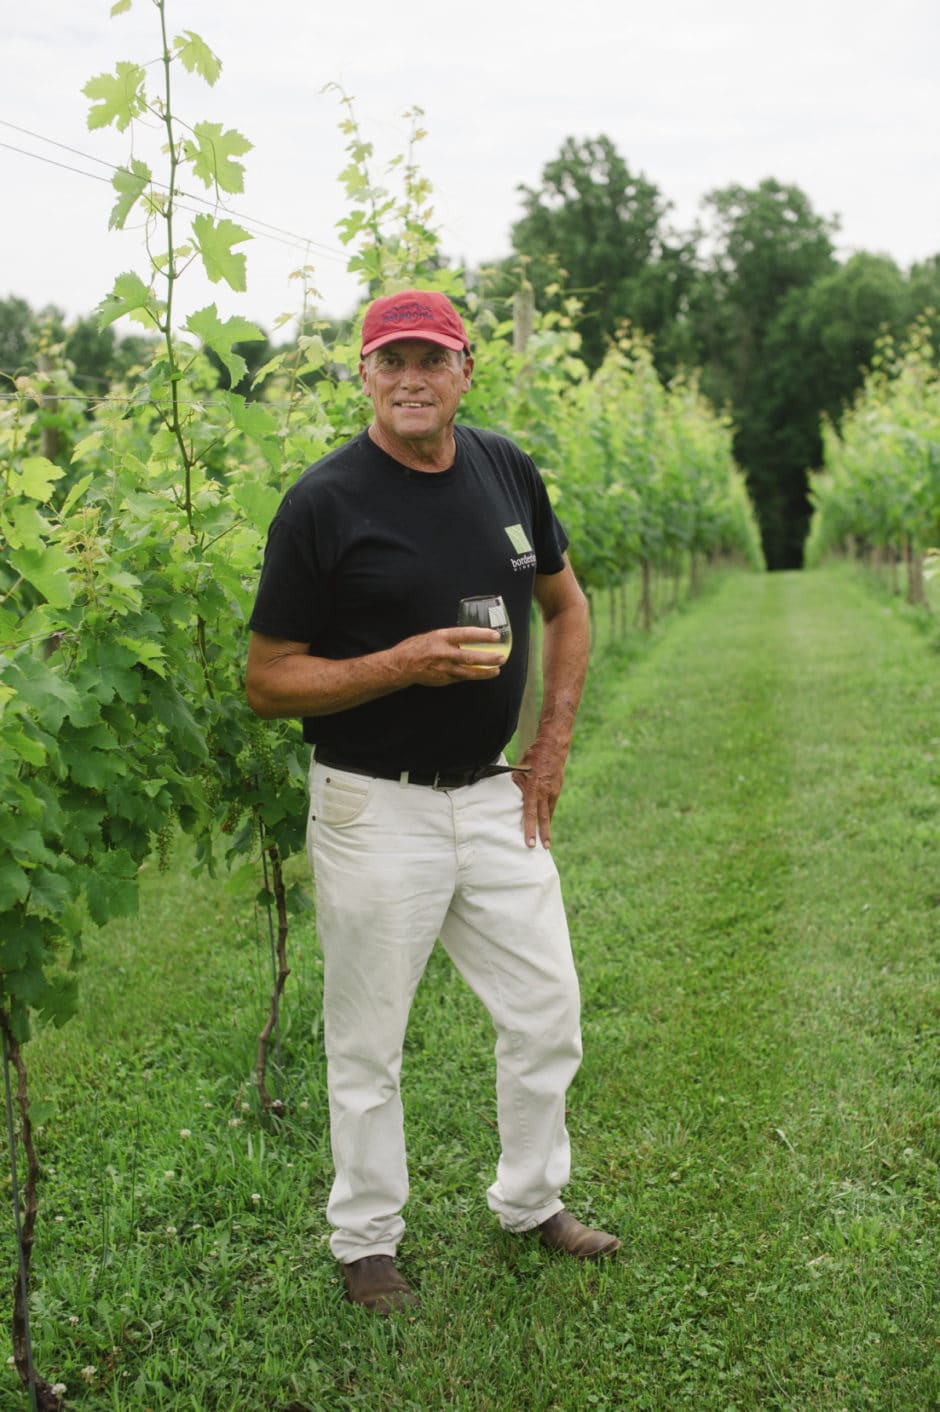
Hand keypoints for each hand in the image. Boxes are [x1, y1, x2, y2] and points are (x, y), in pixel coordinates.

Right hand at [393, 627, 506, 686]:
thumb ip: (450, 638)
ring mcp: (444, 668)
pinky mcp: (443, 680)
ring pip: (468, 672)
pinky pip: (461, 678)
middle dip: (488, 658)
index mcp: (441, 637)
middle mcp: (443, 653)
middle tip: (502, 658)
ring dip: (485, 672)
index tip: (495, 636)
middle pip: (470, 657)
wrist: (401, 665)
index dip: (482, 635)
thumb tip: (469, 637)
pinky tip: (481, 675)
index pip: (466, 635)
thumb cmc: (417, 647)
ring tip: (497, 670)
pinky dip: (472, 676)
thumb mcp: (433, 636)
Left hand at [513, 733, 568, 848]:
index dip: (529, 829)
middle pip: (544, 818)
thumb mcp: (519, 770)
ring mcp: (553, 791)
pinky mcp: (558, 788)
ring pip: (549, 812)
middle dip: (544, 834)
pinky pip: (552, 804)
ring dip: (547, 826)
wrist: (552, 747)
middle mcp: (545, 793)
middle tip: (544, 848)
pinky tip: (546, 820)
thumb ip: (516, 785)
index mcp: (533, 789)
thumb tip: (511, 796)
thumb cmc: (532, 757)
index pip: (529, 814)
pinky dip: (549, 812)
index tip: (530, 843)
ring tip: (546, 840)